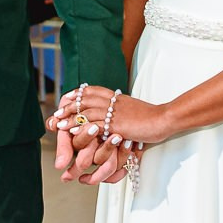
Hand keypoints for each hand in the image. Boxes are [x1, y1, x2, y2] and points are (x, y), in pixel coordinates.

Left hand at [45, 85, 170, 183]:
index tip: (67, 96)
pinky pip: (97, 126)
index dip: (78, 93)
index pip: (93, 90)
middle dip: (70, 106)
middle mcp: (114, 102)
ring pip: (88, 112)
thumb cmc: (151, 118)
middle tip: (57, 112)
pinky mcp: (119, 125)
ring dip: (71, 118)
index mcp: (117, 97)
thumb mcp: (133, 109)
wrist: (164, 119)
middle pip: (86, 100)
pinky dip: (83, 128)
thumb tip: (113, 115)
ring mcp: (116, 113)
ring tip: (59, 124)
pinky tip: (74, 132)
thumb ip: (121, 110)